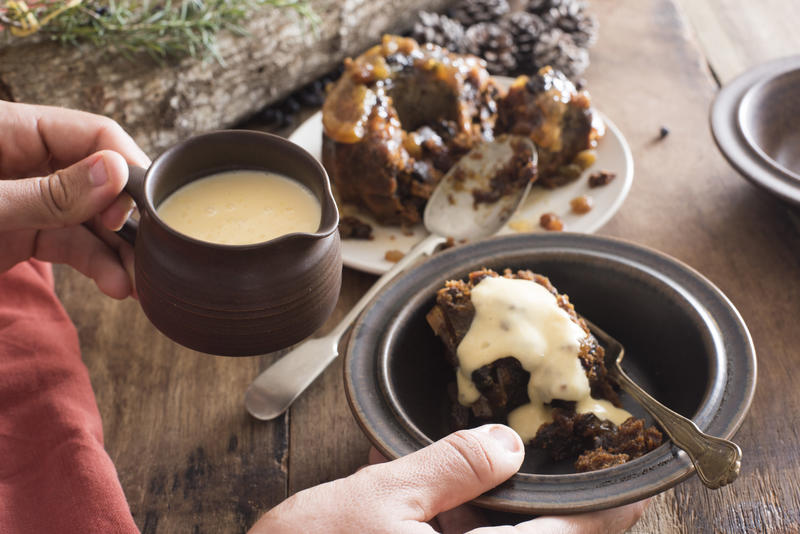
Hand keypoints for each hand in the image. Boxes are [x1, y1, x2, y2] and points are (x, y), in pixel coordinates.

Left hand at [0, 101, 149, 297]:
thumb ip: (46, 192)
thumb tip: (115, 173)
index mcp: (11, 130)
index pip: (93, 133)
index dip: (125, 166)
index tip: (141, 207)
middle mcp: (25, 162)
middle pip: (99, 178)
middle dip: (128, 217)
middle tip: (149, 249)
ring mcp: (27, 199)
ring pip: (90, 218)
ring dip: (118, 251)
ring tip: (139, 281)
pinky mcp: (23, 234)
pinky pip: (71, 244)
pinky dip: (96, 265)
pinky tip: (116, 284)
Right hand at [249, 424, 647, 533]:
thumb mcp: (380, 497)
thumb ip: (452, 467)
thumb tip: (504, 446)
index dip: (607, 516)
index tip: (636, 491)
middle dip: (556, 516)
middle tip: (569, 475)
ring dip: (508, 519)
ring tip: (499, 475)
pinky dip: (469, 530)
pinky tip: (450, 507)